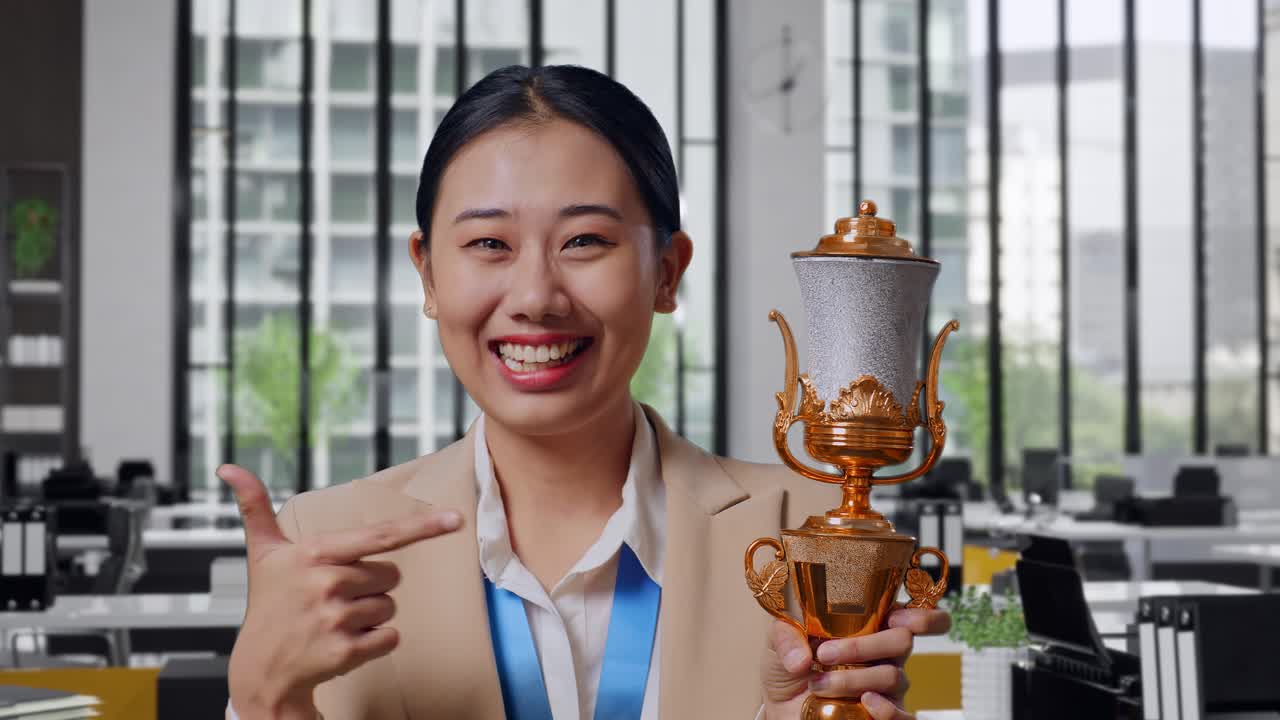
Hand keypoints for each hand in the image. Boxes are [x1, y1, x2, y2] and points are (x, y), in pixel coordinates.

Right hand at [222, 465, 462, 719]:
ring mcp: (336, 619)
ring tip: (333, 621)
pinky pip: (391, 637)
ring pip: (391, 607)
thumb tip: (227, 468)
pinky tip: (344, 643)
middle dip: (371, 586)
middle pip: (391, 575)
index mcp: (314, 553)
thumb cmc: (270, 604)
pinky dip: (376, 643)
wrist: (260, 669)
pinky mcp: (346, 652)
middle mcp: (326, 583)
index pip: (380, 535)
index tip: (456, 519)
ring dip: (371, 616)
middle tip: (334, 598)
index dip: (421, 527)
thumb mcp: (262, 554)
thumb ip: (254, 507)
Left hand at [761, 607, 950, 719]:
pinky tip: (865, 702)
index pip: (914, 617)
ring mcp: (886, 687)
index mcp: (869, 627)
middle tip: (824, 654)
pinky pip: (903, 716)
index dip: (921, 616)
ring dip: (853, 678)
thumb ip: (787, 637)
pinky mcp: (882, 715)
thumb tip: (802, 659)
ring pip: (892, 676)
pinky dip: (888, 710)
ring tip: (817, 683)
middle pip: (902, 641)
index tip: (896, 617)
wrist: (781, 705)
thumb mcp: (780, 641)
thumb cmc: (790, 665)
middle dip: (864, 646)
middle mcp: (884, 654)